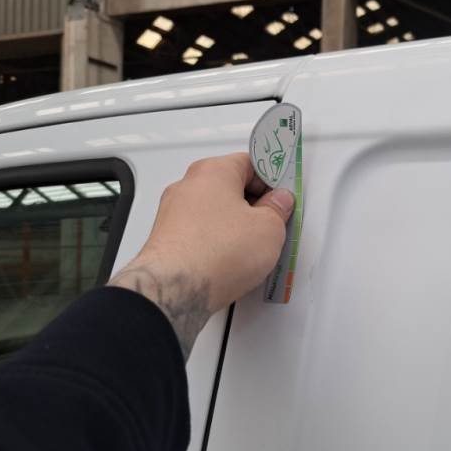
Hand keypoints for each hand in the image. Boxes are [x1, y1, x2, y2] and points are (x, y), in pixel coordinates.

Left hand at [108, 153, 293, 358]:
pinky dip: (217, 243)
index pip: (250, 162)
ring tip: (252, 247)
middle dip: (254, 204)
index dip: (272, 179)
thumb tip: (279, 202)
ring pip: (214, 212)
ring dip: (234, 226)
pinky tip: (230, 260)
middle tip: (272, 222)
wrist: (176, 289)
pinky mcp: (167, 239)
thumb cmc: (214, 253)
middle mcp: (188, 186)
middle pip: (230, 187)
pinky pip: (201, 233)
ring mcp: (174, 213)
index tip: (283, 193)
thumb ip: (278, 209)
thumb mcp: (269, 228)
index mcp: (213, 171)